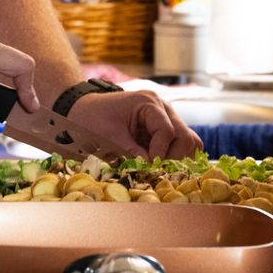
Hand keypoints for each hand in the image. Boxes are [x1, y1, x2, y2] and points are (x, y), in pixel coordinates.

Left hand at [67, 90, 202, 160]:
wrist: (83, 110)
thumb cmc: (93, 118)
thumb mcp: (109, 136)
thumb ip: (131, 152)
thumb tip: (150, 169)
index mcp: (149, 103)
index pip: (167, 131)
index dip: (160, 153)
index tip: (149, 166)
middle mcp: (163, 109)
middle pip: (185, 137)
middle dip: (173, 157)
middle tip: (156, 169)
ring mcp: (166, 119)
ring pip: (189, 142)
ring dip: (178, 158)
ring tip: (159, 168)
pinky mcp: (164, 131)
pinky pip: (180, 145)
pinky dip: (175, 157)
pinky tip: (159, 166)